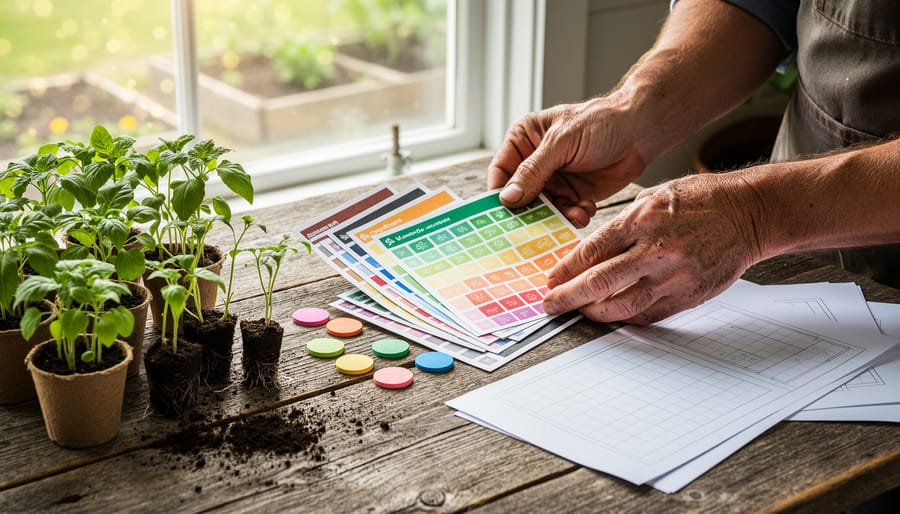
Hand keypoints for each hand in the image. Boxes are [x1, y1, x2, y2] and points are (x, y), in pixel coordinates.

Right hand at [487, 97, 650, 227]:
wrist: (641, 131)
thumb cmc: (600, 122)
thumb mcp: (562, 143)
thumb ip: (533, 171)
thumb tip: (508, 198)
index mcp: (524, 140)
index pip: (500, 171)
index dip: (499, 194)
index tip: (501, 215)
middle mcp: (535, 163)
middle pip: (520, 196)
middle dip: (530, 211)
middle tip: (534, 228)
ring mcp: (554, 180)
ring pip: (543, 209)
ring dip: (556, 216)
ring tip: (574, 214)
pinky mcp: (574, 195)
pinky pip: (564, 214)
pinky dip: (573, 216)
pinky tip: (586, 210)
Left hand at [542, 173, 764, 323]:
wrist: (749, 212)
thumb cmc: (702, 199)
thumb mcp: (655, 196)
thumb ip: (623, 223)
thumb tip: (593, 250)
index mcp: (643, 219)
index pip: (592, 251)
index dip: (565, 269)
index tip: (551, 280)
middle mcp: (656, 249)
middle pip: (601, 282)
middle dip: (569, 296)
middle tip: (550, 304)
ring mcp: (674, 275)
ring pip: (623, 305)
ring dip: (595, 312)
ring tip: (580, 312)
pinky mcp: (689, 294)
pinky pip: (650, 314)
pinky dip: (626, 317)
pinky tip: (612, 315)